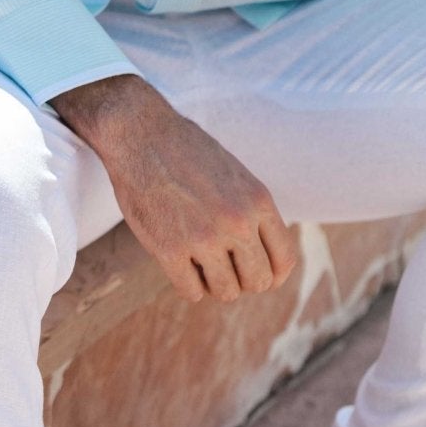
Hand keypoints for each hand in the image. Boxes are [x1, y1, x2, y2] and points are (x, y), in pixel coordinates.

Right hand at [51, 75, 299, 303]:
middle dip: (243, 281)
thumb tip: (264, 256)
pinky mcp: (169, 249)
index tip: (261, 277)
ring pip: (226, 292)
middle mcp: (237, 222)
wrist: (141, 134)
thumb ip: (253, 212)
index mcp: (258, 201)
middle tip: (225, 268)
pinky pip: (192, 291)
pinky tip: (182, 267)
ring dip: (214, 284)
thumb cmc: (187, 153)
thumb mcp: (237, 176)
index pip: (284, 259)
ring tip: (201, 265)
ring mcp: (203, 238)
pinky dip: (189, 285)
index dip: (274, 276)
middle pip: (258, 281)